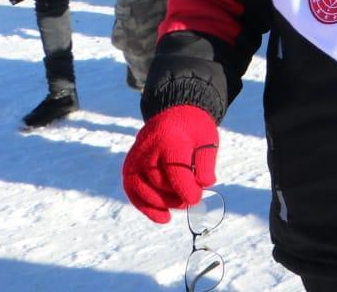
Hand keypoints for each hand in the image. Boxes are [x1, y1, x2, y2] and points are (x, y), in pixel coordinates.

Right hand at [123, 105, 219, 223]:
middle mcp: (147, 150)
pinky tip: (163, 218)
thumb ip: (206, 162)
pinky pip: (134, 193)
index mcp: (170, 140)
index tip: (198, 198)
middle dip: (178, 196)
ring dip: (164, 204)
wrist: (173, 117)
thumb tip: (205, 184)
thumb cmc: (194, 130)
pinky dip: (147, 208)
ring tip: (182, 204)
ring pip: (145, 191)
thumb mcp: (208, 139)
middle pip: (161, 183)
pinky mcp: (129, 169)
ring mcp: (135, 160)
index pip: (176, 171)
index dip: (187, 189)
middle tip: (193, 198)